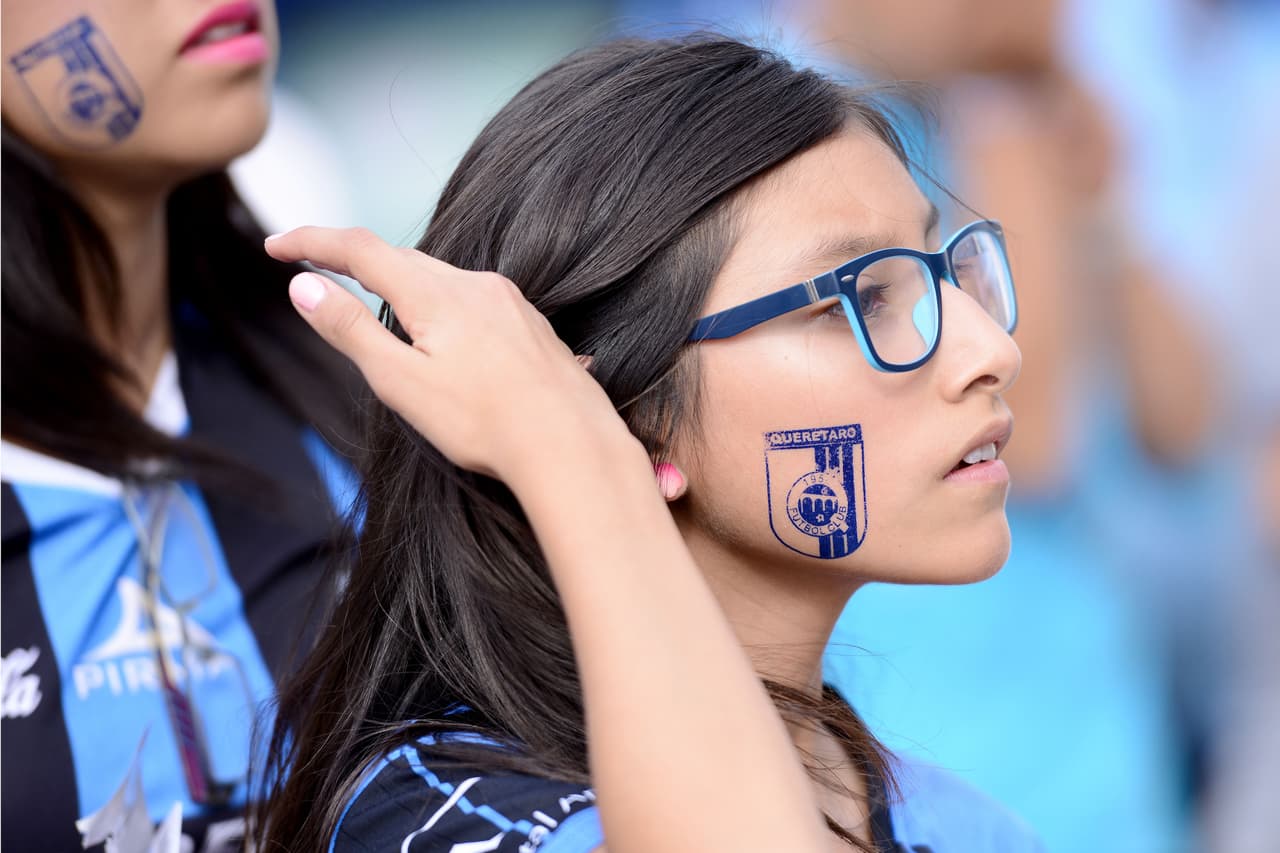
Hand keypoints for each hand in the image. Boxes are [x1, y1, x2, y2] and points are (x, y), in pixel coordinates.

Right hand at [264, 227, 632, 483]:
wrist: (571, 444)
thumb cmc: (484, 422)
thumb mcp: (400, 381)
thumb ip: (350, 330)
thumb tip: (303, 286)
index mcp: (435, 293)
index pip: (359, 249)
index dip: (312, 242)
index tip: (274, 245)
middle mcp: (474, 284)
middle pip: (401, 259)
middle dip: (355, 262)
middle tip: (316, 271)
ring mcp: (508, 302)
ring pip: (440, 279)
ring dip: (402, 285)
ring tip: (377, 307)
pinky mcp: (529, 324)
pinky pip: (473, 300)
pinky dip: (442, 306)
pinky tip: (446, 339)